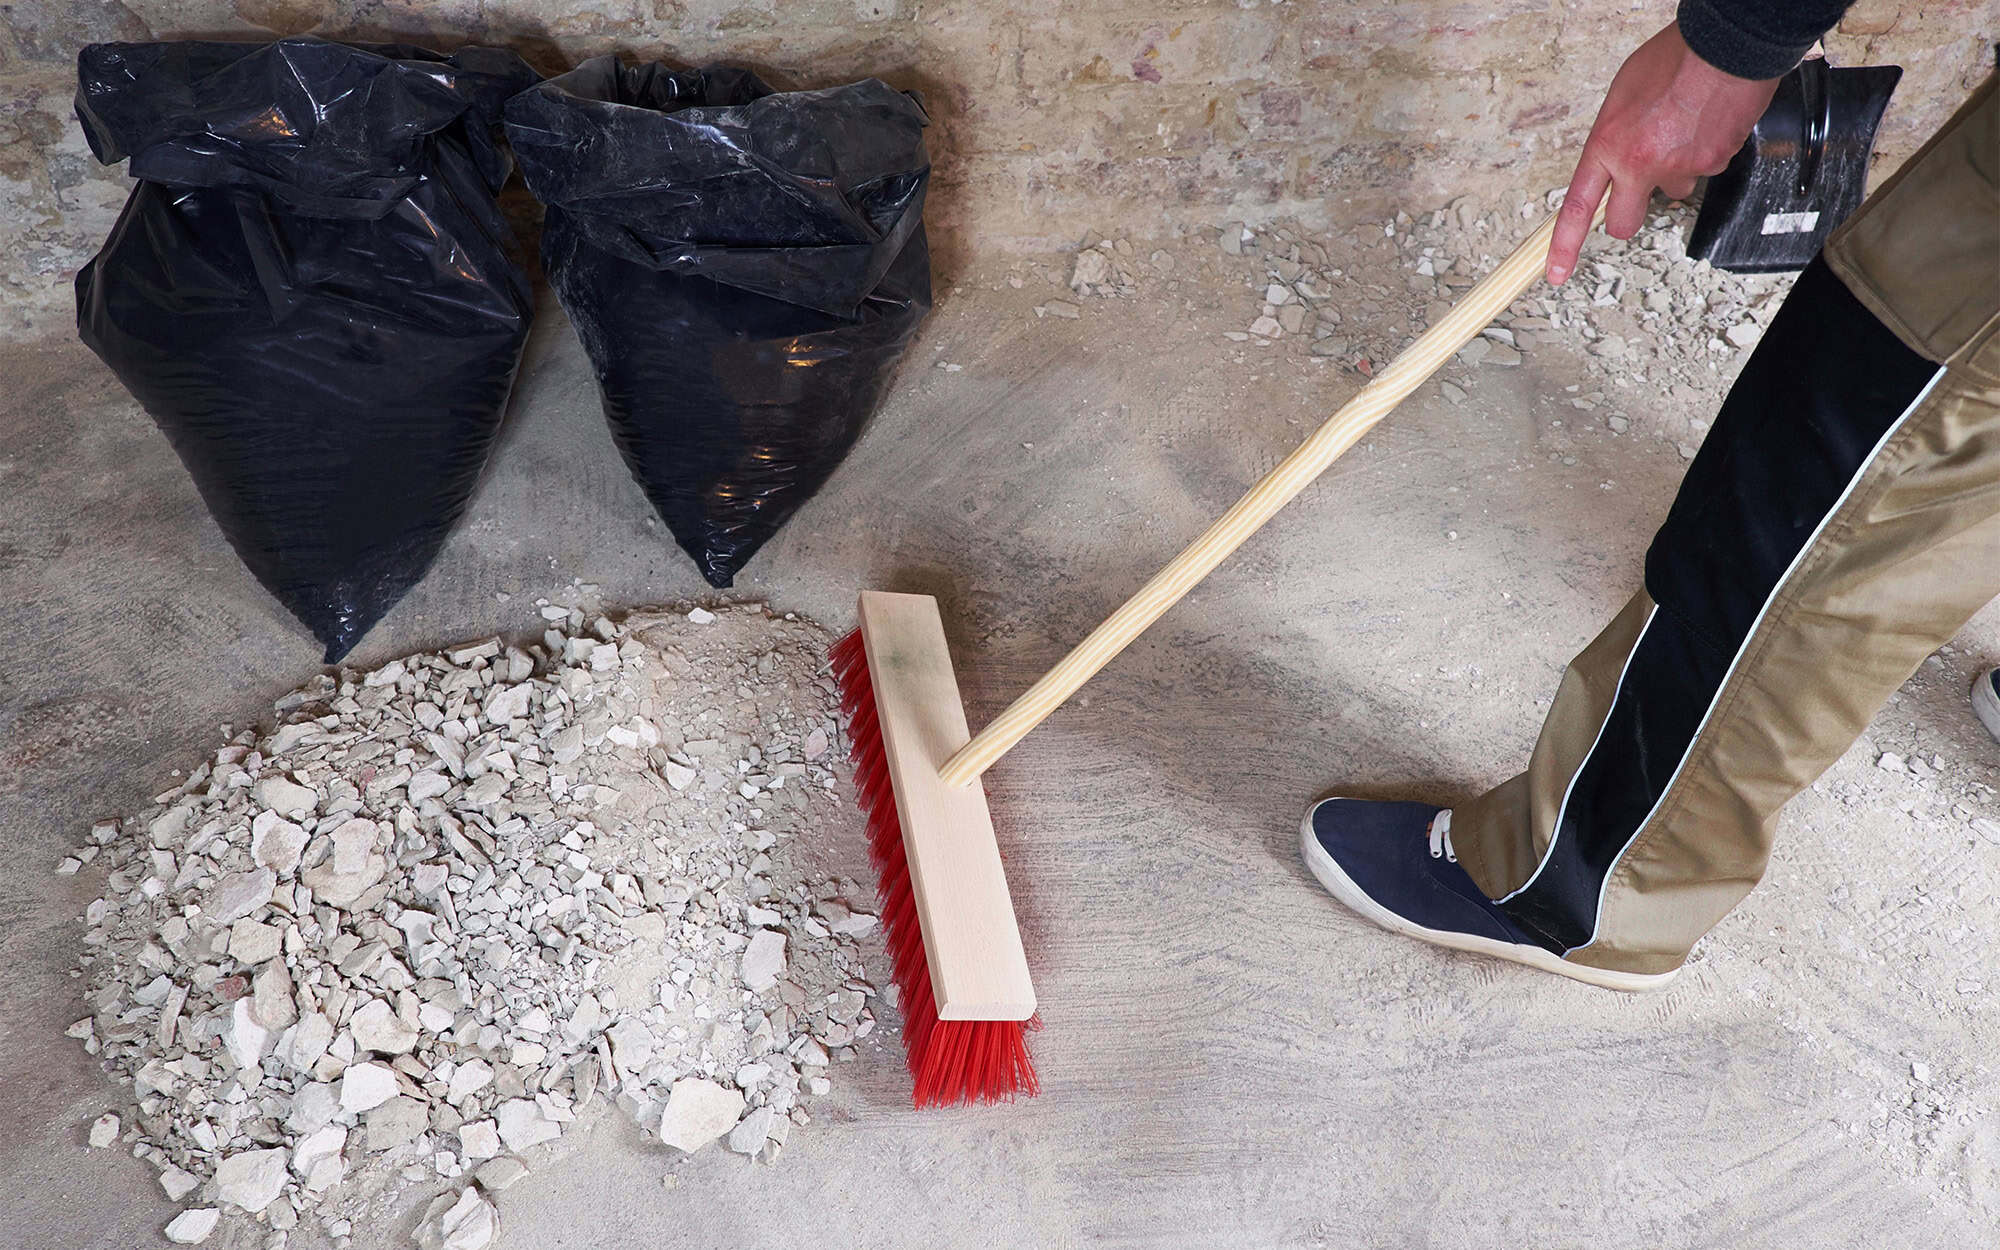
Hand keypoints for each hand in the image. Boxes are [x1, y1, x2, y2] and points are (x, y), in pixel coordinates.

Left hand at [1547, 22, 1782, 283]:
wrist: (1725, 46)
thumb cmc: (1673, 60)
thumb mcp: (1621, 96)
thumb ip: (1614, 137)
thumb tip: (1615, 159)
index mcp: (1607, 145)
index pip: (1578, 208)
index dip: (1565, 246)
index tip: (1558, 273)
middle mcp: (1640, 164)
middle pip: (1625, 223)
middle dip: (1628, 216)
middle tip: (1635, 194)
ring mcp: (1678, 169)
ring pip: (1673, 191)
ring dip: (1675, 172)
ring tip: (1682, 130)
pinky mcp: (1713, 165)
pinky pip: (1705, 169)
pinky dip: (1705, 151)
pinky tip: (1705, 123)